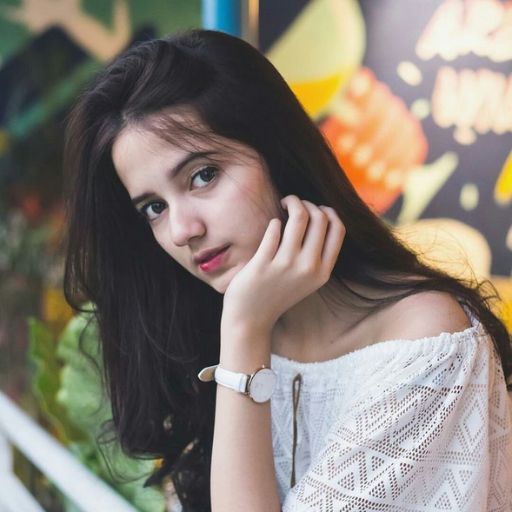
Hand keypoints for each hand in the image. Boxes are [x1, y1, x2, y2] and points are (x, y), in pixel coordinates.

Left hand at [221, 195, 345, 334]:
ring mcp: (286, 266)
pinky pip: (274, 229)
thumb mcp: (307, 279)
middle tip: (294, 203)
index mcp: (323, 271)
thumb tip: (320, 215)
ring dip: (292, 202)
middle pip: (319, 218)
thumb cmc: (278, 293)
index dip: (328, 211)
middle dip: (308, 203)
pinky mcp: (264, 264)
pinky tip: (273, 226)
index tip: (315, 208)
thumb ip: (317, 255)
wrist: (251, 319)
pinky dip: (275, 222)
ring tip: (284, 203)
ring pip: (299, 218)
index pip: (338, 229)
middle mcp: (309, 268)